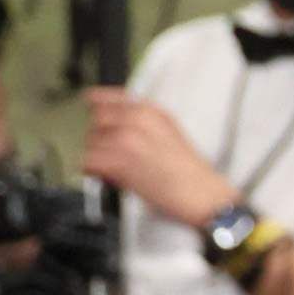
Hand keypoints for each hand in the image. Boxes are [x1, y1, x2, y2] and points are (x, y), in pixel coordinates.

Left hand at [78, 87, 235, 231]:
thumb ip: (143, 123)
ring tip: (114, 170)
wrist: (205, 196)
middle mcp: (136, 120)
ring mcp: (126, 140)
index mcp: (150, 111)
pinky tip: (108, 178)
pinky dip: (94, 172)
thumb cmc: (191, 173)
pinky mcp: (119, 162)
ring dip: (97, 157)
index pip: (106, 99)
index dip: (96, 107)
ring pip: (90, 143)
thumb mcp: (170, 133)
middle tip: (110, 153)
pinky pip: (88, 162)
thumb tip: (115, 124)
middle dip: (98, 138)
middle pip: (95, 121)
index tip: (90, 110)